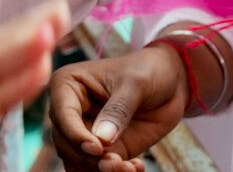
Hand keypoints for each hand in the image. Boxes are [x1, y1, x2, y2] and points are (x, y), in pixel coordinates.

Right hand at [49, 47, 189, 171]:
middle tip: (117, 163)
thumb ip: (118, 110)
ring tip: (129, 167)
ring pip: (77, 162)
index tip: (98, 148)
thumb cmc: (149, 70)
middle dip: (90, 159)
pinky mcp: (101, 150)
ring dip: (101, 171)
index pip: (62, 115)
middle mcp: (70, 111)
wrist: (170, 82)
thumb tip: (101, 139)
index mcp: (68, 85)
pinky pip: (96, 170)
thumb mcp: (136, 84)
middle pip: (65, 145)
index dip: (76, 135)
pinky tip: (135, 167)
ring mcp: (84, 132)